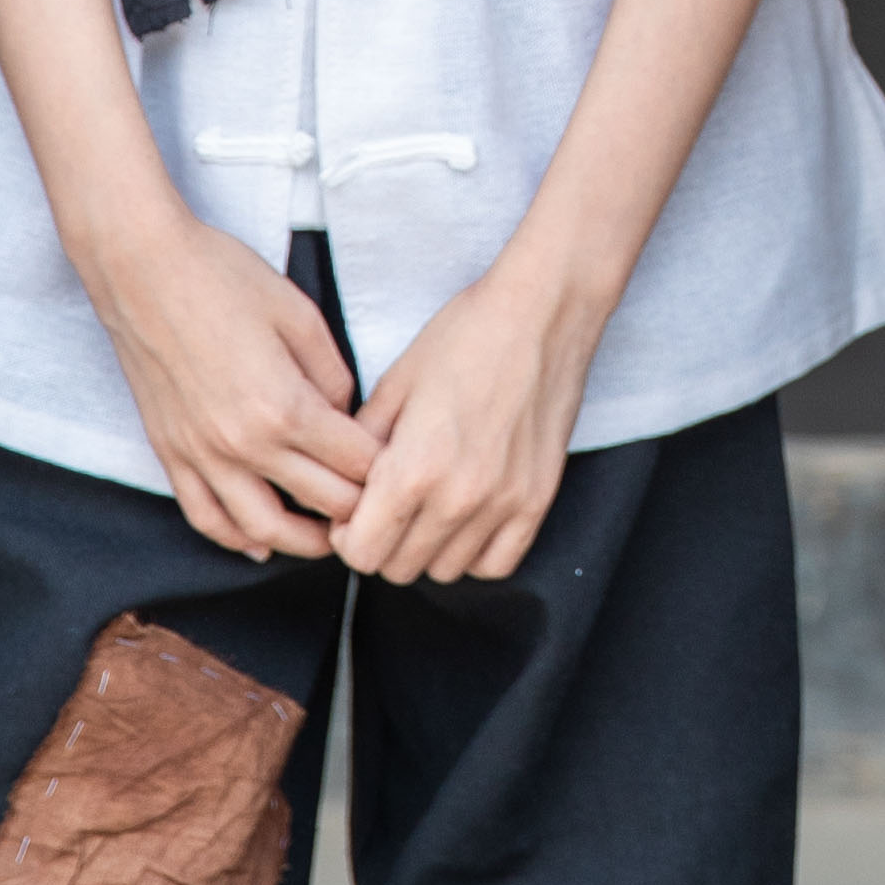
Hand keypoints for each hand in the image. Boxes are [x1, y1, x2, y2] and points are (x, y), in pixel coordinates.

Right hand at [75, 204, 367, 560]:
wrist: (141, 269)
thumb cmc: (222, 278)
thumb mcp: (299, 315)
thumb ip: (332, 373)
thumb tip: (346, 413)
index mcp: (285, 406)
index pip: (354, 464)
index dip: (387, 470)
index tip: (404, 468)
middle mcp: (244, 444)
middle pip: (320, 503)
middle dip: (359, 511)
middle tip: (381, 507)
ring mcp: (202, 456)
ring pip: (262, 530)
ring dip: (303, 543)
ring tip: (330, 539)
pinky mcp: (170, 454)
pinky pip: (205, 517)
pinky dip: (235, 540)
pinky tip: (259, 544)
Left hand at [338, 252, 602, 585]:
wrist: (541, 313)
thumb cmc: (466, 336)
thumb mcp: (394, 384)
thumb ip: (362, 447)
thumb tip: (344, 489)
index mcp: (413, 468)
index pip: (361, 553)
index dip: (347, 535)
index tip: (352, 513)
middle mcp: (458, 497)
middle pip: (398, 567)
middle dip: (382, 541)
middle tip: (387, 504)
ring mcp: (503, 504)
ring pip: (444, 571)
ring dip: (427, 547)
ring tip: (427, 506)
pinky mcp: (537, 501)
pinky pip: (495, 564)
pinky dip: (474, 552)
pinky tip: (465, 517)